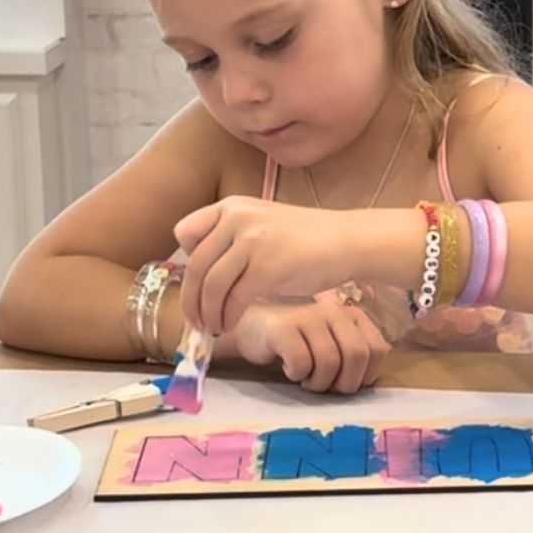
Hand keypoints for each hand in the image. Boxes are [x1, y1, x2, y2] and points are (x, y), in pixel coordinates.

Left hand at [174, 197, 350, 333]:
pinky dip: (228, 317)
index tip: (197, 284)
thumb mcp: (262, 224)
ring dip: (208, 314)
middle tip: (196, 321)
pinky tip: (232, 324)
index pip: (185, 233)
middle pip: (196, 266)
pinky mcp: (268, 267)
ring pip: (212, 286)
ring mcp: (253, 241)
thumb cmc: (307, 239)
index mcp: (232, 205)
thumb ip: (232, 239)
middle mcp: (237, 217)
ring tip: (214, 327)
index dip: (187, 262)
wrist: (347, 241)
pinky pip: (234, 299)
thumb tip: (203, 276)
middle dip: (192, 300)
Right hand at [221, 300, 389, 394]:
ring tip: (306, 379)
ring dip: (318, 383)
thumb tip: (369, 382)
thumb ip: (353, 354)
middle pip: (357, 355)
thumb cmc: (298, 342)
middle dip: (344, 383)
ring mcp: (308, 317)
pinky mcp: (283, 328)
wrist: (253, 327)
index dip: (365, 375)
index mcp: (352, 315)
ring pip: (330, 361)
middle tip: (326, 387)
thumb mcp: (333, 344)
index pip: (378, 349)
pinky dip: (296, 375)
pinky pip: (301, 362)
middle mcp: (334, 311)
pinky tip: (288, 369)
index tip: (345, 382)